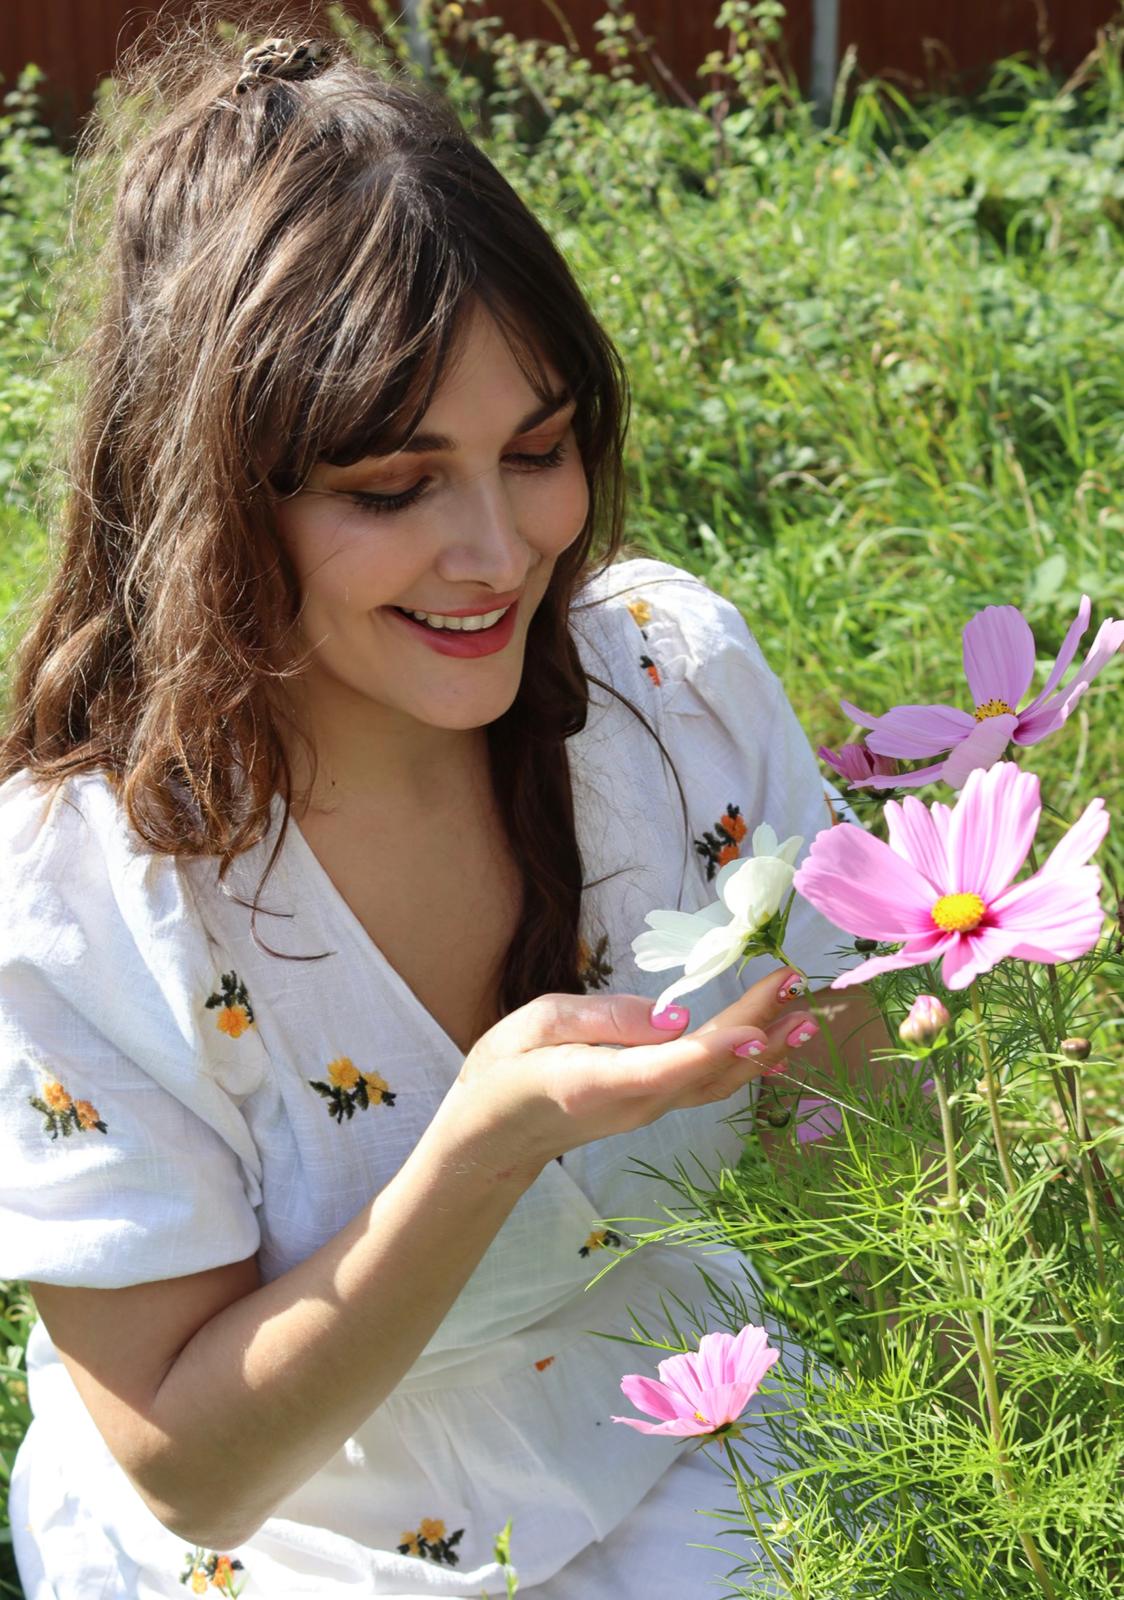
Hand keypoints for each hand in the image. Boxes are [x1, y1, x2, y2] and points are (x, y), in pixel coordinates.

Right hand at [443, 965, 822, 1171]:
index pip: (669, 1066)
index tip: (763, 1026)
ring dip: (765, 1049)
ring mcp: (648, 1111)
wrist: (491, 1138)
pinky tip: (773, 1046)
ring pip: (717, 1083)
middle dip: (758, 1028)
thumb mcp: (535, 1025)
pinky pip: (707, 1087)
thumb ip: (602, 1019)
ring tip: (806, 1017)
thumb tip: (673, 1016)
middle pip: (707, 1068)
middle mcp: (635, 1103)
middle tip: (797, 985)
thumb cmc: (503, 1073)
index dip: (718, 1047)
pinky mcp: (653, 1107)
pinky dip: (745, 1064)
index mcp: (598, 1081)